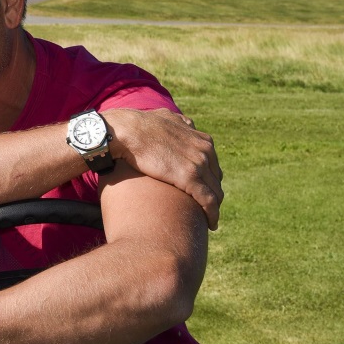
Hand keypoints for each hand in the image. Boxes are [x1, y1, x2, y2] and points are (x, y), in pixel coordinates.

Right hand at [104, 107, 223, 228]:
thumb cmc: (140, 126)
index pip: (213, 165)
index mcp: (202, 139)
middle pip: (216, 179)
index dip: (209, 180)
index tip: (202, 191)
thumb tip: (183, 123)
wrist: (127, 131)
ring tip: (209, 219)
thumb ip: (179, 122)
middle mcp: (205, 150)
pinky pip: (208, 201)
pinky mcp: (190, 178)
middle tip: (204, 208)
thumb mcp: (166, 118)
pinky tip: (211, 225)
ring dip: (214, 208)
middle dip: (212, 194)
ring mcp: (199, 163)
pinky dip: (212, 214)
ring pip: (215, 192)